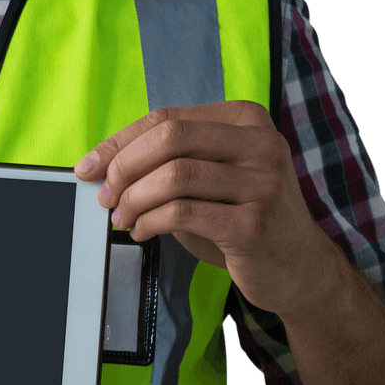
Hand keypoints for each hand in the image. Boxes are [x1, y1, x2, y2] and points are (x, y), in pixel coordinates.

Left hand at [75, 101, 338, 316]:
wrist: (296, 266)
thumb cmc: (241, 219)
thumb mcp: (209, 181)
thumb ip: (168, 164)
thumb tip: (103, 167)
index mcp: (245, 119)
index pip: (166, 118)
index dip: (118, 143)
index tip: (88, 168)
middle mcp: (259, 143)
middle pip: (169, 137)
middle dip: (124, 168)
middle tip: (106, 197)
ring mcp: (261, 182)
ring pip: (174, 175)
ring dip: (134, 199)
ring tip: (122, 218)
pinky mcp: (254, 223)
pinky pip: (184, 213)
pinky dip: (150, 222)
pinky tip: (142, 232)